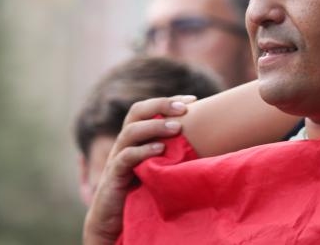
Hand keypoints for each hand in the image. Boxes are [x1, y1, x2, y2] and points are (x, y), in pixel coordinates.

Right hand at [82, 95, 195, 244]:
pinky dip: (143, 151)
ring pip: (130, 131)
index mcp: (136, 136)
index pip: (149, 108)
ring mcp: (117, 157)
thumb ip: (173, 151)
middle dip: (161, 105)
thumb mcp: (159, 166)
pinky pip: (125, 157)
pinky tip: (160, 150)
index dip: (168, 101)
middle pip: (137, 111)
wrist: (114, 219)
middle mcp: (125, 142)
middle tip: (184, 109)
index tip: (193, 100)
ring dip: (155, 127)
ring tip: (176, 128)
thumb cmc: (142, 189)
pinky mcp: (113, 175)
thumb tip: (206, 138)